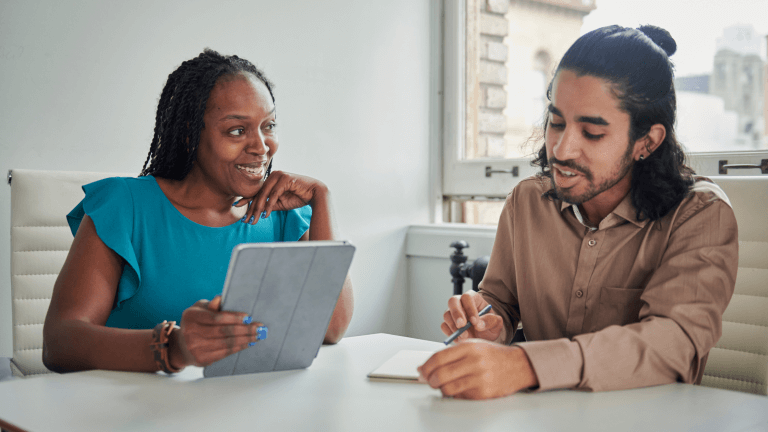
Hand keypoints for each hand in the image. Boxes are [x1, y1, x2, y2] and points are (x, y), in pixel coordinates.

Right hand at [169, 295, 264, 367]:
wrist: (182, 345)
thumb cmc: (196, 322)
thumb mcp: (200, 309)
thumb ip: (212, 305)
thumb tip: (221, 298)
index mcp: (191, 316)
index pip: (216, 317)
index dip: (234, 318)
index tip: (249, 317)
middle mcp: (190, 333)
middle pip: (223, 331)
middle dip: (245, 330)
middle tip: (259, 327)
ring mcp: (195, 348)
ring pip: (226, 344)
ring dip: (245, 340)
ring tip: (257, 335)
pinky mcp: (202, 359)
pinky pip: (224, 353)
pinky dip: (238, 348)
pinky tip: (247, 343)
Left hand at [235, 171, 326, 223]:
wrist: (315, 193)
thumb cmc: (299, 197)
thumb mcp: (280, 203)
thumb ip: (269, 204)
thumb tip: (256, 211)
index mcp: (271, 180)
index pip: (257, 191)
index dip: (247, 199)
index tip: (237, 207)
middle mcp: (273, 176)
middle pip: (259, 193)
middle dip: (252, 208)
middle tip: (246, 220)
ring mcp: (279, 176)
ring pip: (264, 193)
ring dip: (258, 208)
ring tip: (254, 219)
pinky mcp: (285, 178)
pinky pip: (274, 194)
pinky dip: (269, 205)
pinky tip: (265, 214)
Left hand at [417, 340, 537, 398]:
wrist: (518, 366)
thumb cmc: (492, 355)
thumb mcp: (473, 345)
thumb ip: (450, 354)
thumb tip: (425, 367)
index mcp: (469, 347)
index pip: (438, 358)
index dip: (426, 366)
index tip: (421, 371)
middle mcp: (474, 362)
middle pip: (440, 375)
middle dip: (430, 380)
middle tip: (430, 381)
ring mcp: (479, 378)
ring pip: (447, 388)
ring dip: (441, 389)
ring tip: (444, 386)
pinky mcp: (483, 393)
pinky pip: (460, 396)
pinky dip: (455, 395)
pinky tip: (458, 389)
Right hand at [441, 291, 502, 341]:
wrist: (484, 337)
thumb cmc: (489, 326)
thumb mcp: (496, 324)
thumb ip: (491, 321)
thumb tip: (479, 324)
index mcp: (473, 298)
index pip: (468, 298)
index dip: (470, 308)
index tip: (475, 322)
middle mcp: (460, 303)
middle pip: (453, 301)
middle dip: (457, 314)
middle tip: (462, 326)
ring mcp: (452, 313)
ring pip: (447, 314)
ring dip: (454, 326)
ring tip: (464, 336)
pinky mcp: (447, 324)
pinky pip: (444, 326)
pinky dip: (450, 333)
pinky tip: (459, 339)